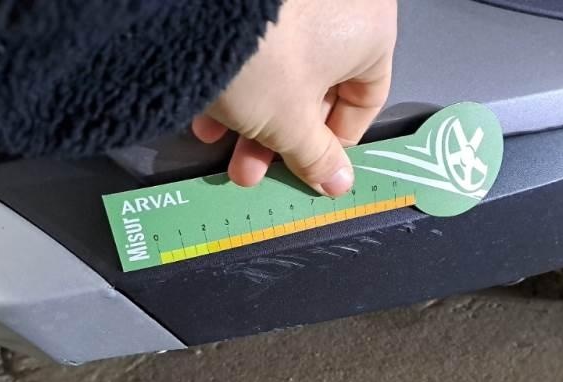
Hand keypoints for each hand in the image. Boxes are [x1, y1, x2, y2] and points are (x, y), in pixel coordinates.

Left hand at [192, 0, 397, 196]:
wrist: (191, 6)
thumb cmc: (264, 59)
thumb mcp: (291, 124)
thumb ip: (317, 156)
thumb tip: (336, 182)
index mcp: (371, 30)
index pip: (365, 100)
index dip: (335, 144)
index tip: (309, 168)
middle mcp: (342, 3)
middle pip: (319, 87)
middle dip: (281, 138)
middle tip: (253, 168)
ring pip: (285, 68)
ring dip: (254, 117)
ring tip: (222, 147)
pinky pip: (260, 44)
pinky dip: (240, 78)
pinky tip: (208, 109)